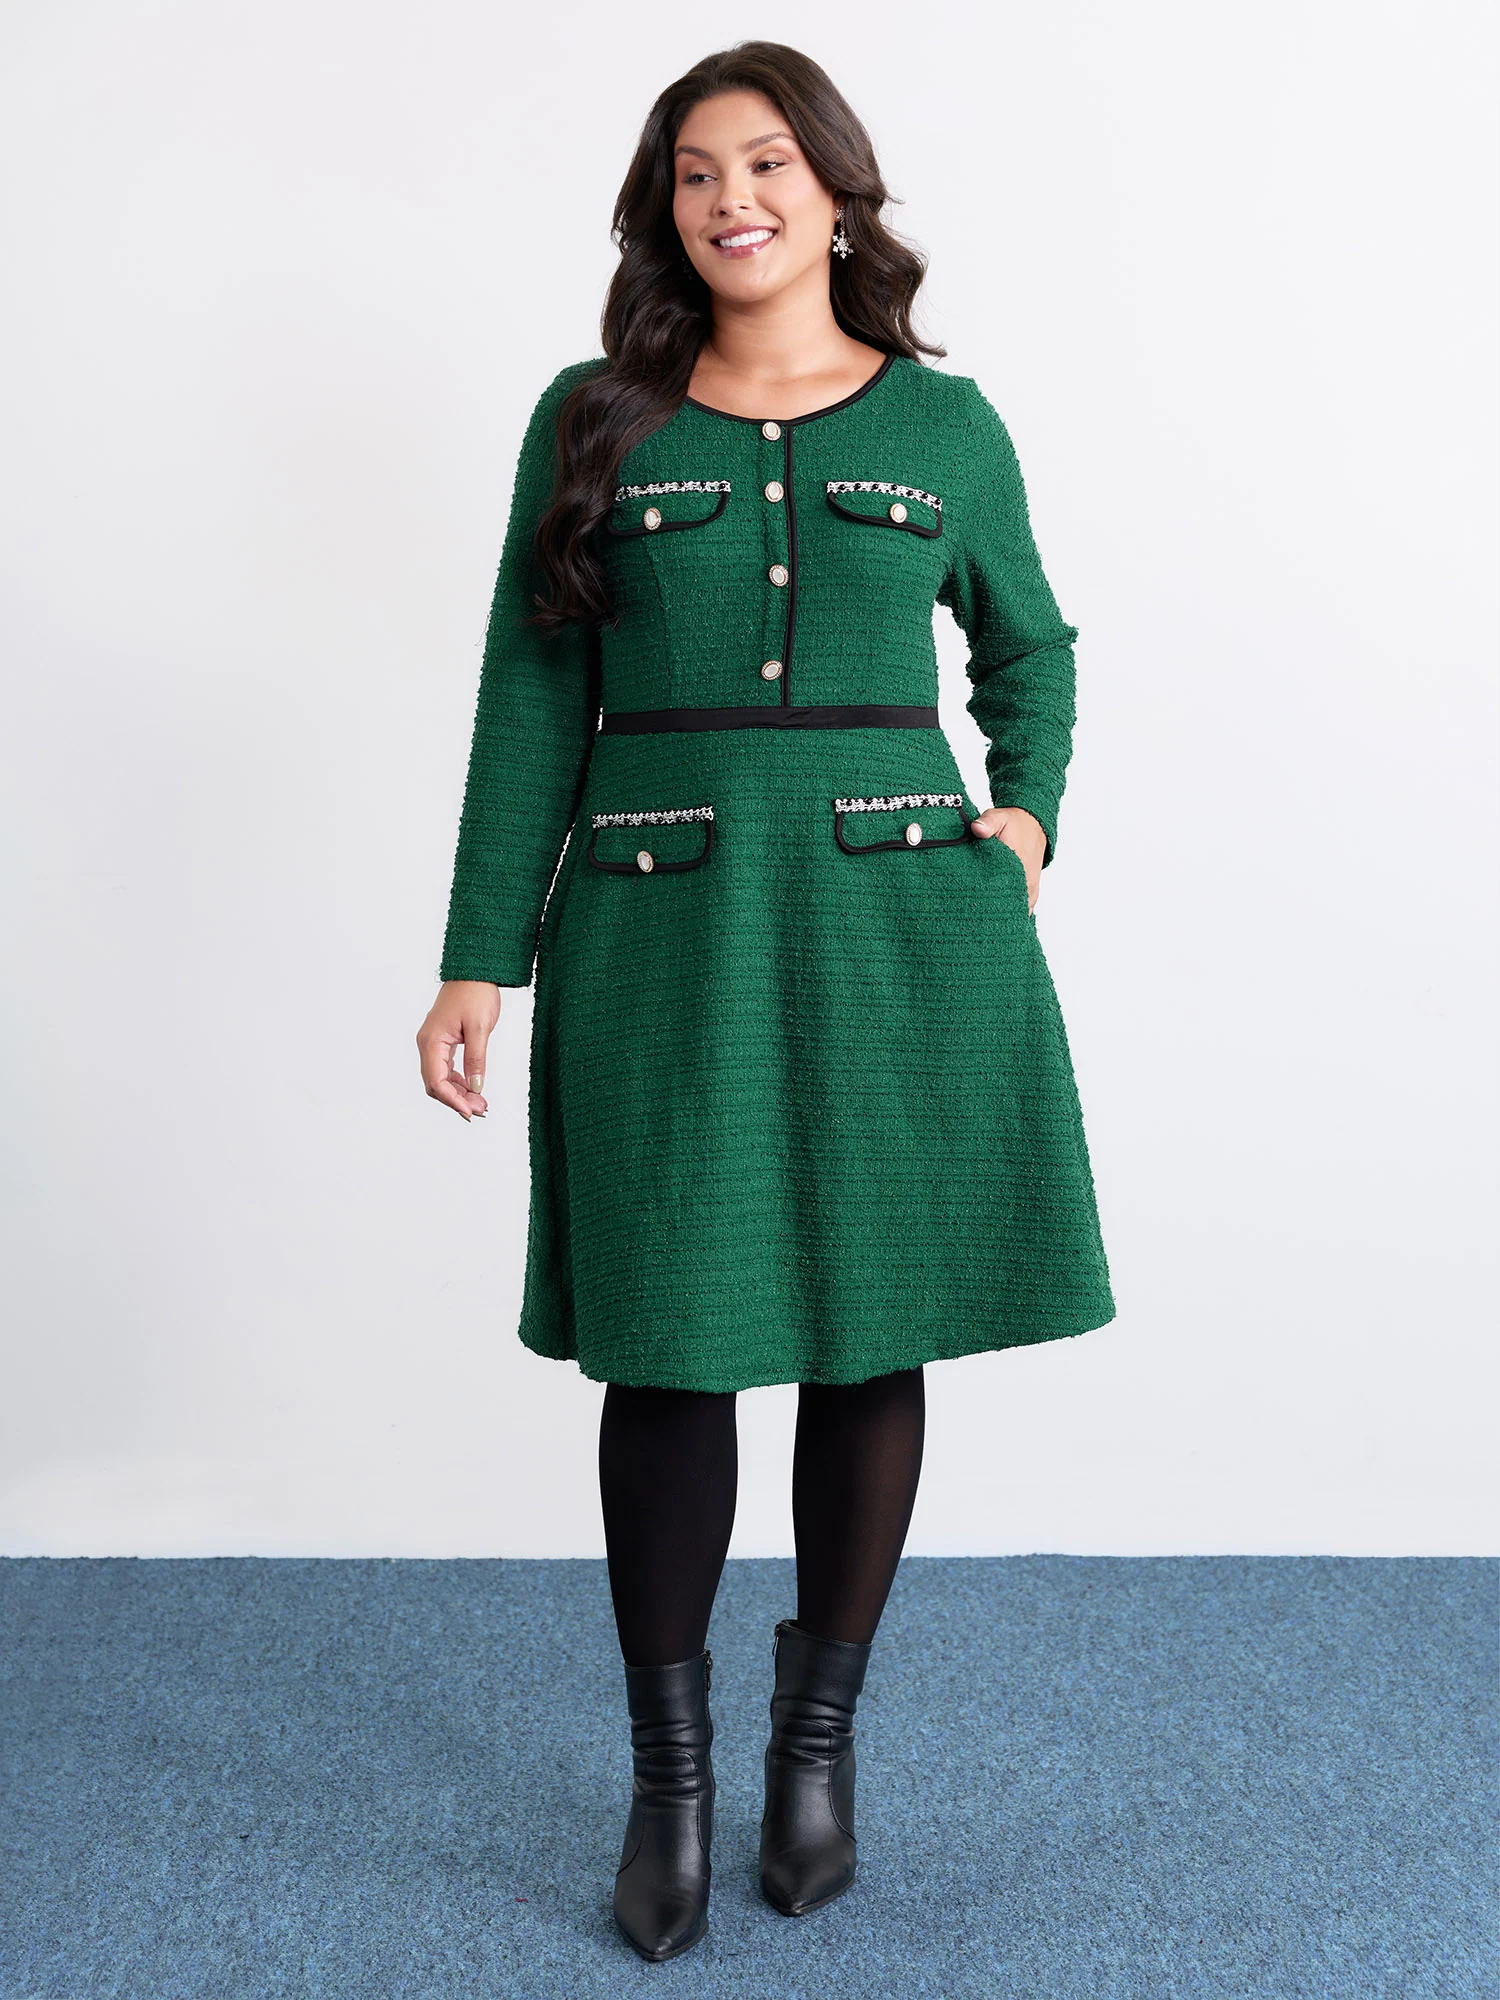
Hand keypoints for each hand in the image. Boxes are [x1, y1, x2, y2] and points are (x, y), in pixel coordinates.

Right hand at [417, 981, 499, 1120]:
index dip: (453, 1100)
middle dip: (456, 1100)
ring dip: (459, 1093)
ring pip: (441, 1078)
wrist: (474, 972)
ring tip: (481, 1104)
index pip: (436, 1082)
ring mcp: (433, 1043)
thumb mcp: (479, 1028)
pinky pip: (446, 1069)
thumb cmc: (476, 994)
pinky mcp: (442, 1042)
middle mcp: (427, 1044)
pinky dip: (459, 1082)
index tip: (471, 1112)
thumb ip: (476, 1059)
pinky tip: (474, 1089)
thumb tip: (476, 1087)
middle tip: (481, 1110)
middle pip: (436, 1084)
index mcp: (431, 1041)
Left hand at [969, 805, 1044, 913]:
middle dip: (989, 911)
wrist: (1034, 824)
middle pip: (1007, 908)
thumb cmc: (1015, 823)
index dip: (985, 903)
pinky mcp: (1030, 892)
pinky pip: (1020, 909)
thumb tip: (977, 828)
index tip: (971, 906)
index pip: (1001, 895)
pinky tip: (994, 913)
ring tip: (981, 915)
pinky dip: (1008, 910)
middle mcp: (1027, 884)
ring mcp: (1030, 890)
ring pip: (1015, 911)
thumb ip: (987, 823)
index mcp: (1019, 868)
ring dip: (999, 912)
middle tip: (971, 913)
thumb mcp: (999, 818)